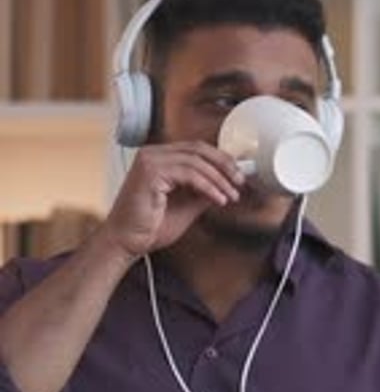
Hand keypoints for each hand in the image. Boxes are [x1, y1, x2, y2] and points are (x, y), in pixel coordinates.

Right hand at [102, 141, 243, 258]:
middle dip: (224, 165)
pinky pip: (189, 174)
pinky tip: (218, 199)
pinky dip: (208, 186)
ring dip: (219, 179)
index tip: (236, 176)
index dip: (220, 160)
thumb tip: (225, 185)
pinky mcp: (150, 172)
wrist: (126, 243)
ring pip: (196, 161)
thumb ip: (203, 192)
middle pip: (199, 149)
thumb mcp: (186, 206)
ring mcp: (150, 161)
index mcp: (159, 158)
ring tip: (231, 195)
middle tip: (240, 182)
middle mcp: (152, 154)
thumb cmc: (148, 228)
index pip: (196, 149)